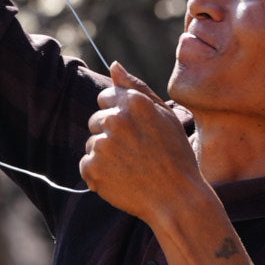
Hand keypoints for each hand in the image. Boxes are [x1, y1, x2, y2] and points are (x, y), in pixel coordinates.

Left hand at [80, 60, 200, 221]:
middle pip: (96, 120)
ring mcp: (103, 144)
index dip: (119, 114)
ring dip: (105, 155)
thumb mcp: (165, 116)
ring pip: (92, 143)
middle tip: (136, 153)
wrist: (177, 199)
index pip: (105, 97)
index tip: (133, 131)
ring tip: (131, 168)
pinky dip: (98, 175)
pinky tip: (121, 181)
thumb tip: (114, 65)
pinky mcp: (93, 168)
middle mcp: (115, 119)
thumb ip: (137, 88)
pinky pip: (86, 166)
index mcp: (133, 102)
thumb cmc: (176, 156)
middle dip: (110, 134)